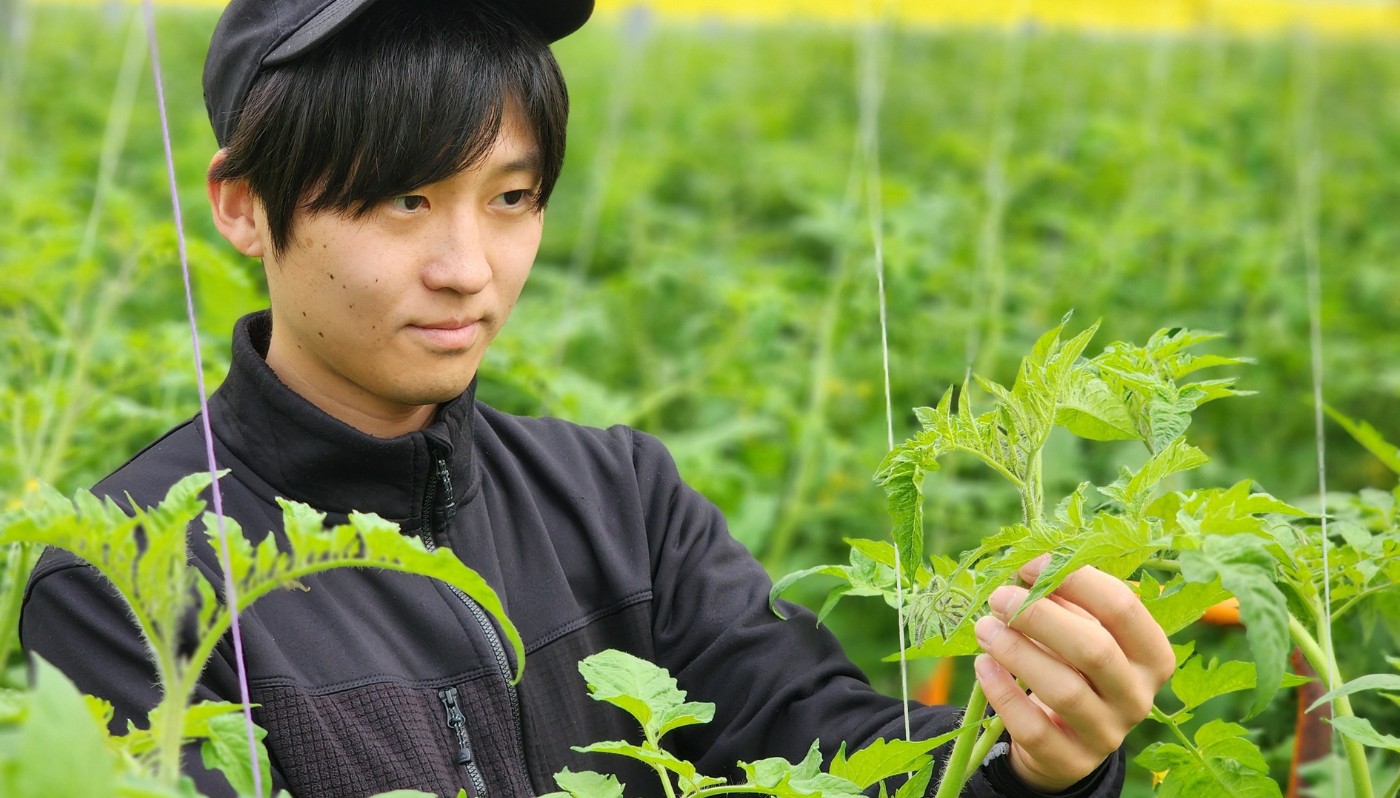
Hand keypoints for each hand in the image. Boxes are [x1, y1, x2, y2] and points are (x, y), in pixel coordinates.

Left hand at [972, 556, 1174, 792]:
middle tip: (999, 597)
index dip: (1073, 578)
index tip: (1028, 565)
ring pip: (1065, 691)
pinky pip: (1034, 728)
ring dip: (1016, 651)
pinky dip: (1003, 694)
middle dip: (1040, 616)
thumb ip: (1066, 600)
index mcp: (1152, 656)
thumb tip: (1030, 567)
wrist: (1063, 737)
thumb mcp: (1081, 631)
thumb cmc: (1073, 666)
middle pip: (1094, 650)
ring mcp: (1107, 734)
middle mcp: (1138, 697)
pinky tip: (984, 665)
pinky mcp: (1070, 761)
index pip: (1122, 607)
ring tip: (984, 627)